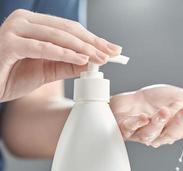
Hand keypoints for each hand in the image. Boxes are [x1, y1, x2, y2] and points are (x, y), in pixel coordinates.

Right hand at [0, 9, 121, 101]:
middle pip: (69, 30)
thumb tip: (93, 63)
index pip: (71, 29)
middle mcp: (25, 21)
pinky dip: (65, 54)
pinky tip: (82, 60)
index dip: (93, 39)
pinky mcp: (10, 43)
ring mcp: (16, 29)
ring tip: (101, 58)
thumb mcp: (47, 70)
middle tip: (112, 53)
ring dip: (83, 48)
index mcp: (35, 24)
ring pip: (59, 36)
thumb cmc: (12, 76)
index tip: (112, 49)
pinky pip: (44, 48)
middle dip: (93, 43)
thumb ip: (68, 65)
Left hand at [111, 84, 182, 147]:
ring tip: (165, 111)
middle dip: (180, 121)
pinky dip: (136, 124)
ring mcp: (144, 133)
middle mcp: (162, 134)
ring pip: (152, 134)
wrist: (134, 100)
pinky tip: (142, 117)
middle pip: (172, 133)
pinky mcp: (127, 128)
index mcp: (178, 128)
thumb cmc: (160, 101)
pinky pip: (130, 129)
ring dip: (159, 123)